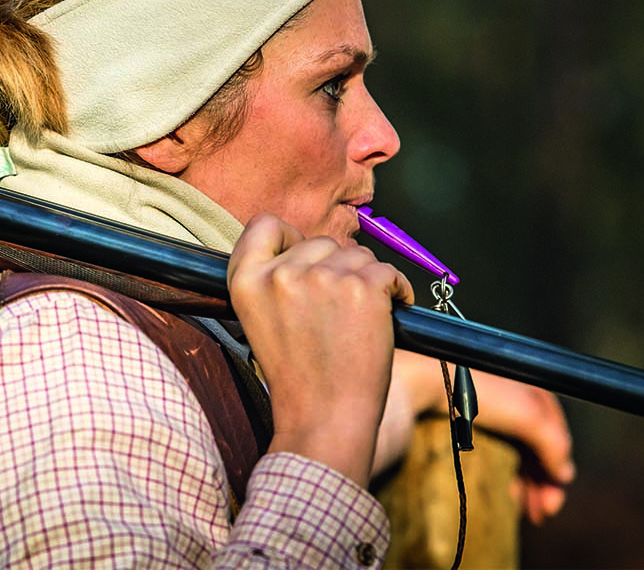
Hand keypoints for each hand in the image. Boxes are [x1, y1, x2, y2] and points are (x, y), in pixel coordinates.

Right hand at [228, 213, 413, 487]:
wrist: (326, 418)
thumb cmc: (298, 376)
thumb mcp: (259, 321)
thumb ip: (272, 279)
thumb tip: (307, 247)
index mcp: (246, 281)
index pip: (263, 225)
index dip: (288, 236)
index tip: (304, 257)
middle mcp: (281, 274)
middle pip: (321, 242)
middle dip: (336, 267)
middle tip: (337, 310)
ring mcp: (323, 279)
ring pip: (358, 255)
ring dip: (366, 280)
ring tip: (358, 321)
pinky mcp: (363, 288)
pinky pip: (388, 271)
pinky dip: (397, 290)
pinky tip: (390, 312)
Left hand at [389, 351, 574, 523]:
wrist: (421, 385)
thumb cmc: (475, 395)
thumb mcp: (529, 416)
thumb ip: (554, 444)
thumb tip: (564, 474)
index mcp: (524, 387)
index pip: (552, 429)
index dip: (558, 461)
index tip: (557, 491)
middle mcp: (505, 397)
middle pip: (531, 445)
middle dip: (542, 481)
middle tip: (542, 513)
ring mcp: (480, 412)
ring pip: (509, 455)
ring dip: (523, 485)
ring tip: (521, 512)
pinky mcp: (457, 425)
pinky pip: (485, 457)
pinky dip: (497, 477)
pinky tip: (501, 498)